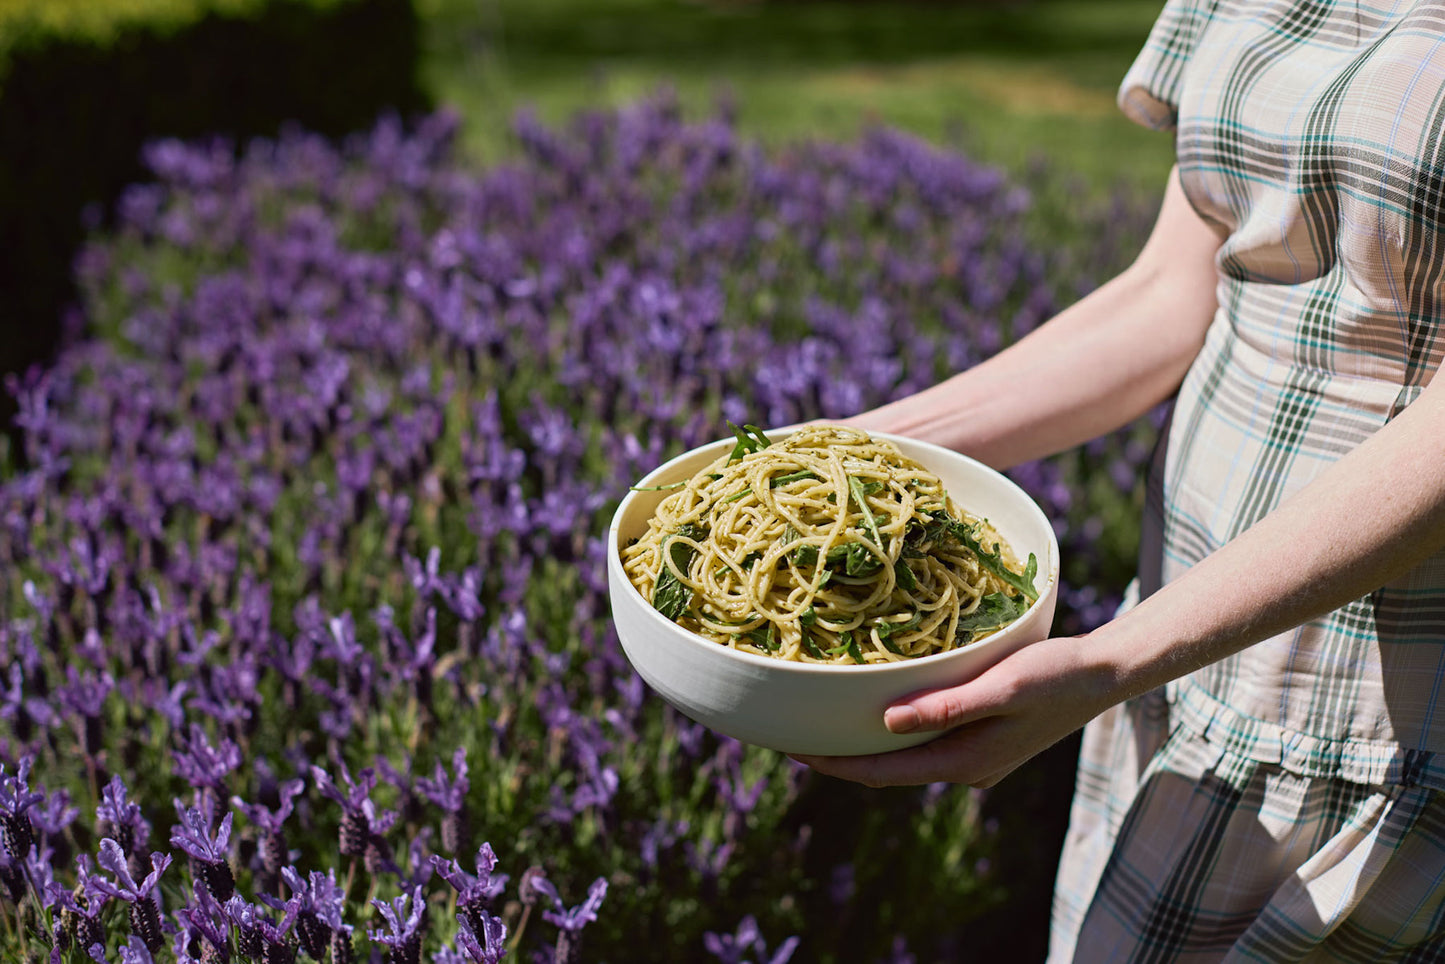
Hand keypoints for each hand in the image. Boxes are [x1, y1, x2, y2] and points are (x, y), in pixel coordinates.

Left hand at [790, 633, 1118, 787]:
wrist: (1105, 674)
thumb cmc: (1055, 673)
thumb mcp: (1001, 686)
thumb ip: (946, 707)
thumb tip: (885, 723)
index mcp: (963, 761)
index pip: (880, 772)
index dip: (833, 763)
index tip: (791, 748)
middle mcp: (965, 768)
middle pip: (886, 769)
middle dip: (840, 756)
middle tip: (793, 732)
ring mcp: (976, 759)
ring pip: (905, 757)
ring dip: (866, 744)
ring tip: (825, 721)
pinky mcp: (984, 741)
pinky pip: (926, 744)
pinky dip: (895, 732)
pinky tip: (879, 709)